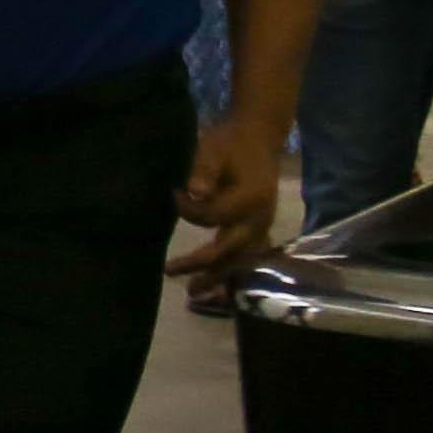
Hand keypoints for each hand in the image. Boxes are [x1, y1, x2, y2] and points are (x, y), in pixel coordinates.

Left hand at [171, 111, 286, 286]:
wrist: (259, 138)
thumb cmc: (232, 143)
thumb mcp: (214, 148)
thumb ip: (204, 171)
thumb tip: (193, 194)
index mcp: (250, 199)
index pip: (213, 216)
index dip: (188, 211)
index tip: (172, 195)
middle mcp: (260, 219)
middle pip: (230, 250)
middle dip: (202, 266)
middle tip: (170, 272)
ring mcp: (263, 227)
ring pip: (241, 260)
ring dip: (219, 278)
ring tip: (194, 294)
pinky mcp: (260, 229)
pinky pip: (248, 257)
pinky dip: (233, 272)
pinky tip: (220, 289)